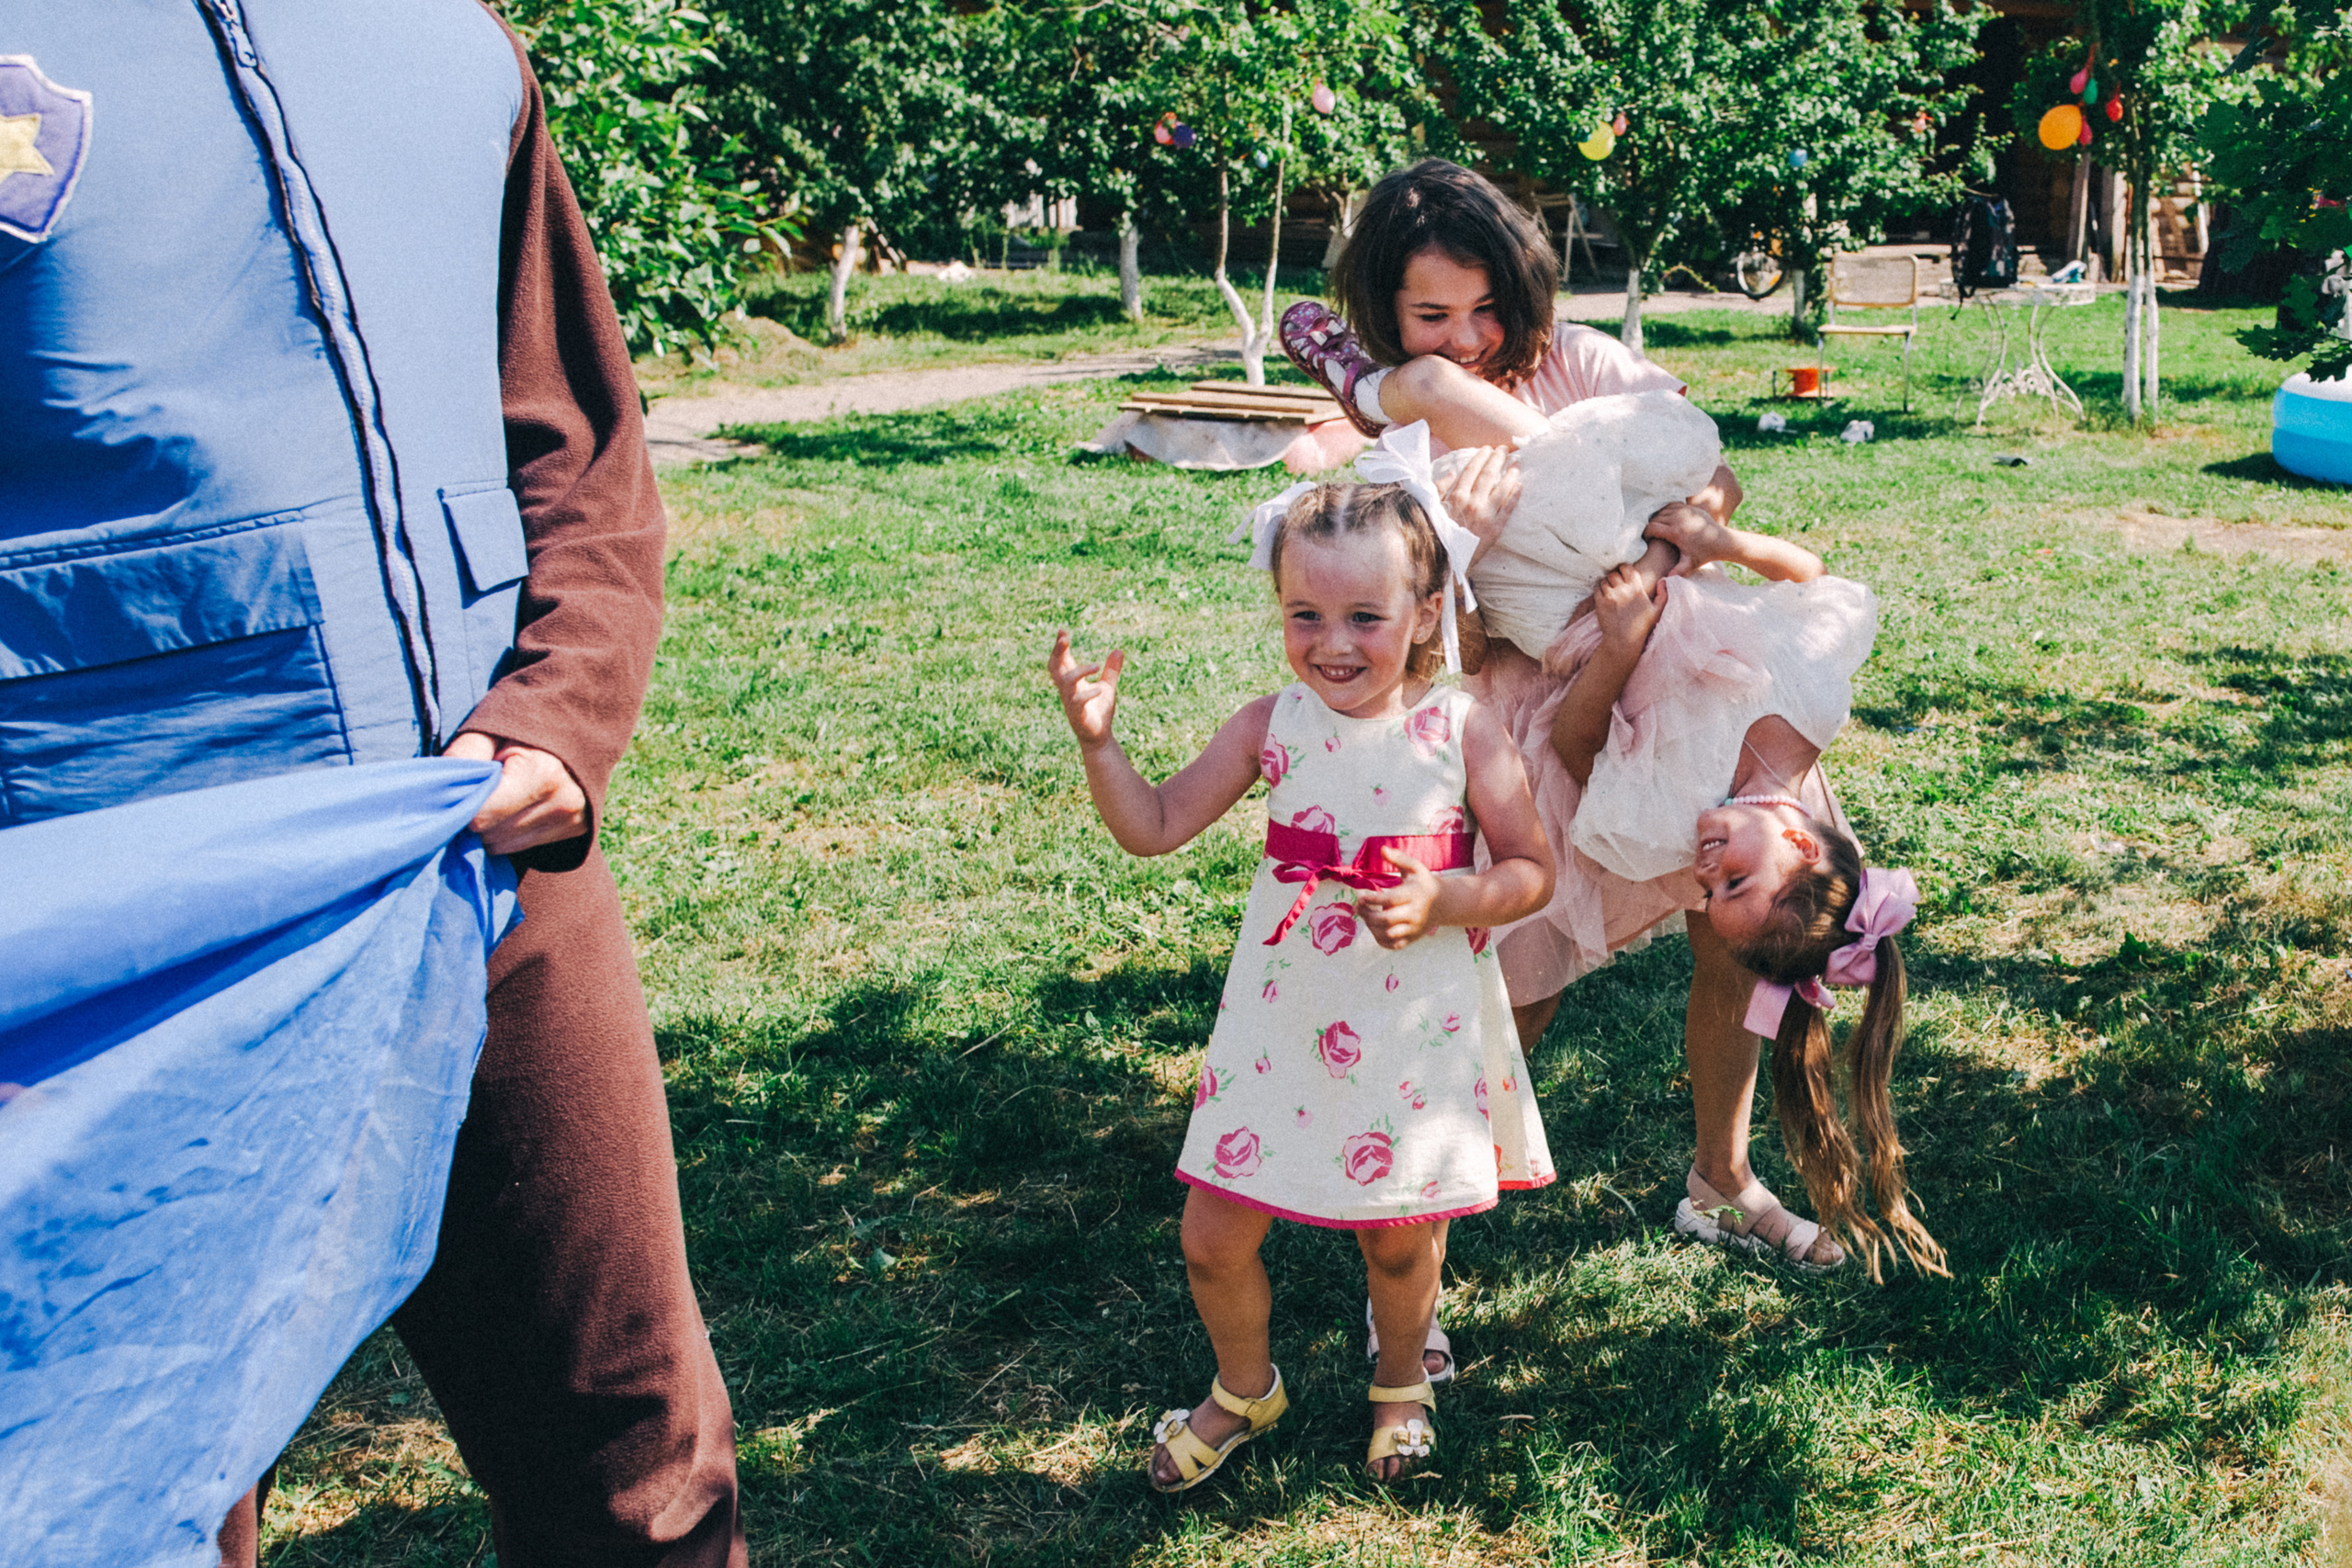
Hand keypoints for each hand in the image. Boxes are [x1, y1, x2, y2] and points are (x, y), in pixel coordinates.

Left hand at [444, 732, 588, 853]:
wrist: (576, 727)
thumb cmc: (524, 728)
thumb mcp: (491, 729)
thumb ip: (465, 755)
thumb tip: (437, 789)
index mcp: (543, 774)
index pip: (482, 816)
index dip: (462, 805)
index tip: (460, 790)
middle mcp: (563, 803)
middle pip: (491, 835)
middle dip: (476, 818)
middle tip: (476, 792)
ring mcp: (572, 819)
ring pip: (503, 846)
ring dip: (490, 829)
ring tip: (495, 799)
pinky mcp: (576, 830)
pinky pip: (521, 847)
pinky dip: (507, 833)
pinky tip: (512, 810)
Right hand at [1048, 630, 1125, 751]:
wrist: (1099, 737)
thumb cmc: (1099, 711)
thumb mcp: (1108, 686)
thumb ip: (1111, 670)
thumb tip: (1119, 650)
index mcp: (1072, 682)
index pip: (1061, 661)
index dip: (1059, 647)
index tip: (1061, 631)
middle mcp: (1067, 690)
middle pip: (1055, 668)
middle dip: (1058, 652)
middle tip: (1064, 638)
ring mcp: (1071, 702)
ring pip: (1067, 683)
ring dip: (1079, 672)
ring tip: (1096, 666)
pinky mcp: (1078, 715)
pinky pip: (1078, 703)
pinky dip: (1088, 695)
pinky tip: (1100, 689)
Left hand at [1356, 847, 1441, 949]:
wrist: (1444, 903)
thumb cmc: (1424, 883)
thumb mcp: (1415, 867)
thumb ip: (1399, 858)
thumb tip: (1382, 848)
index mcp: (1414, 895)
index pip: (1390, 900)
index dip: (1372, 900)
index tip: (1360, 897)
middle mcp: (1415, 914)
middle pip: (1386, 920)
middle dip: (1368, 914)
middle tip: (1358, 907)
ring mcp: (1414, 929)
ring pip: (1388, 934)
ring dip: (1371, 927)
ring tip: (1364, 915)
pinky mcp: (1412, 938)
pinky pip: (1393, 946)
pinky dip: (1380, 940)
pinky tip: (1374, 928)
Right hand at [1437, 445, 1521, 563]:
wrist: (1445, 562)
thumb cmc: (1435, 535)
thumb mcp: (1430, 509)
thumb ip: (1439, 489)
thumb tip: (1451, 472)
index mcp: (1456, 496)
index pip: (1471, 470)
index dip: (1480, 457)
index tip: (1487, 448)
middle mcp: (1472, 502)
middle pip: (1489, 475)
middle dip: (1498, 459)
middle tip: (1505, 449)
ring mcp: (1486, 515)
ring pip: (1502, 489)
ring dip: (1511, 474)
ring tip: (1517, 464)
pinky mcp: (1495, 529)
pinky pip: (1508, 509)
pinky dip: (1515, 495)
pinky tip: (1520, 486)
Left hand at [1592, 565, 1665, 653]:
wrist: (1623, 641)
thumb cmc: (1641, 626)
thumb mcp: (1657, 611)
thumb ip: (1663, 594)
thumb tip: (1663, 580)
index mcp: (1636, 589)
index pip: (1627, 568)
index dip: (1624, 569)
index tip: (1624, 574)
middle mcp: (1623, 590)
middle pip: (1614, 573)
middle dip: (1614, 577)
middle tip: (1616, 583)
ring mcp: (1610, 596)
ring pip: (1604, 580)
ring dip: (1606, 584)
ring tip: (1610, 591)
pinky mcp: (1600, 603)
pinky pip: (1596, 589)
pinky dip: (1599, 590)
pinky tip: (1604, 596)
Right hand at [1645, 502, 1735, 576]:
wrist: (1721, 541)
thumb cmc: (1704, 554)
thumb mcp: (1690, 564)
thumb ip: (1677, 572)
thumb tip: (1665, 581)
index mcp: (1676, 532)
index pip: (1652, 527)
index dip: (1646, 533)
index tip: (1647, 539)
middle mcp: (1678, 518)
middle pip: (1655, 518)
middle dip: (1651, 525)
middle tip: (1651, 534)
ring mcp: (1684, 511)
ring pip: (1662, 510)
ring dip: (1658, 518)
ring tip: (1659, 528)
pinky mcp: (1689, 507)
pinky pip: (1671, 505)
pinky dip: (1666, 511)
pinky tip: (1667, 520)